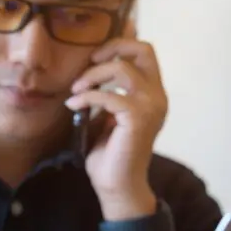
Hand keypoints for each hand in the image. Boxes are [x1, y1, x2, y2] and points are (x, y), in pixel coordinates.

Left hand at [65, 20, 166, 217]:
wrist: (117, 186)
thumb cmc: (110, 155)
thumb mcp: (107, 116)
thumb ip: (106, 93)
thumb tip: (88, 71)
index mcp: (153, 94)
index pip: (145, 52)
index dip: (120, 44)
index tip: (94, 57)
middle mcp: (157, 97)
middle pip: (143, 49)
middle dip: (113, 48)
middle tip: (89, 62)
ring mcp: (151, 107)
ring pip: (123, 69)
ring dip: (93, 75)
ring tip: (76, 89)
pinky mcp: (138, 118)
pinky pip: (108, 95)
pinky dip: (87, 97)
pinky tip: (73, 105)